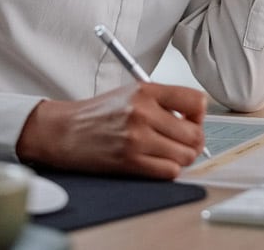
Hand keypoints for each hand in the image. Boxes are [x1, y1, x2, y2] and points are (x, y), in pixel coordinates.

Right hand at [15, 82, 207, 178]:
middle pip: (195, 133)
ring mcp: (137, 138)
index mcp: (146, 91)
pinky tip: (158, 162)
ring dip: (182, 157)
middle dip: (194, 140)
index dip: (199, 114)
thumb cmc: (97, 114)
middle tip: (183, 141)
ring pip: (185, 155)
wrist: (64, 131)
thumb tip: (195, 117)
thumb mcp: (130, 93)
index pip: (196, 100)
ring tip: (169, 152)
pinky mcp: (130, 161)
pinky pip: (169, 171)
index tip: (192, 119)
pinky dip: (169, 170)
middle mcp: (143, 112)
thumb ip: (162, 101)